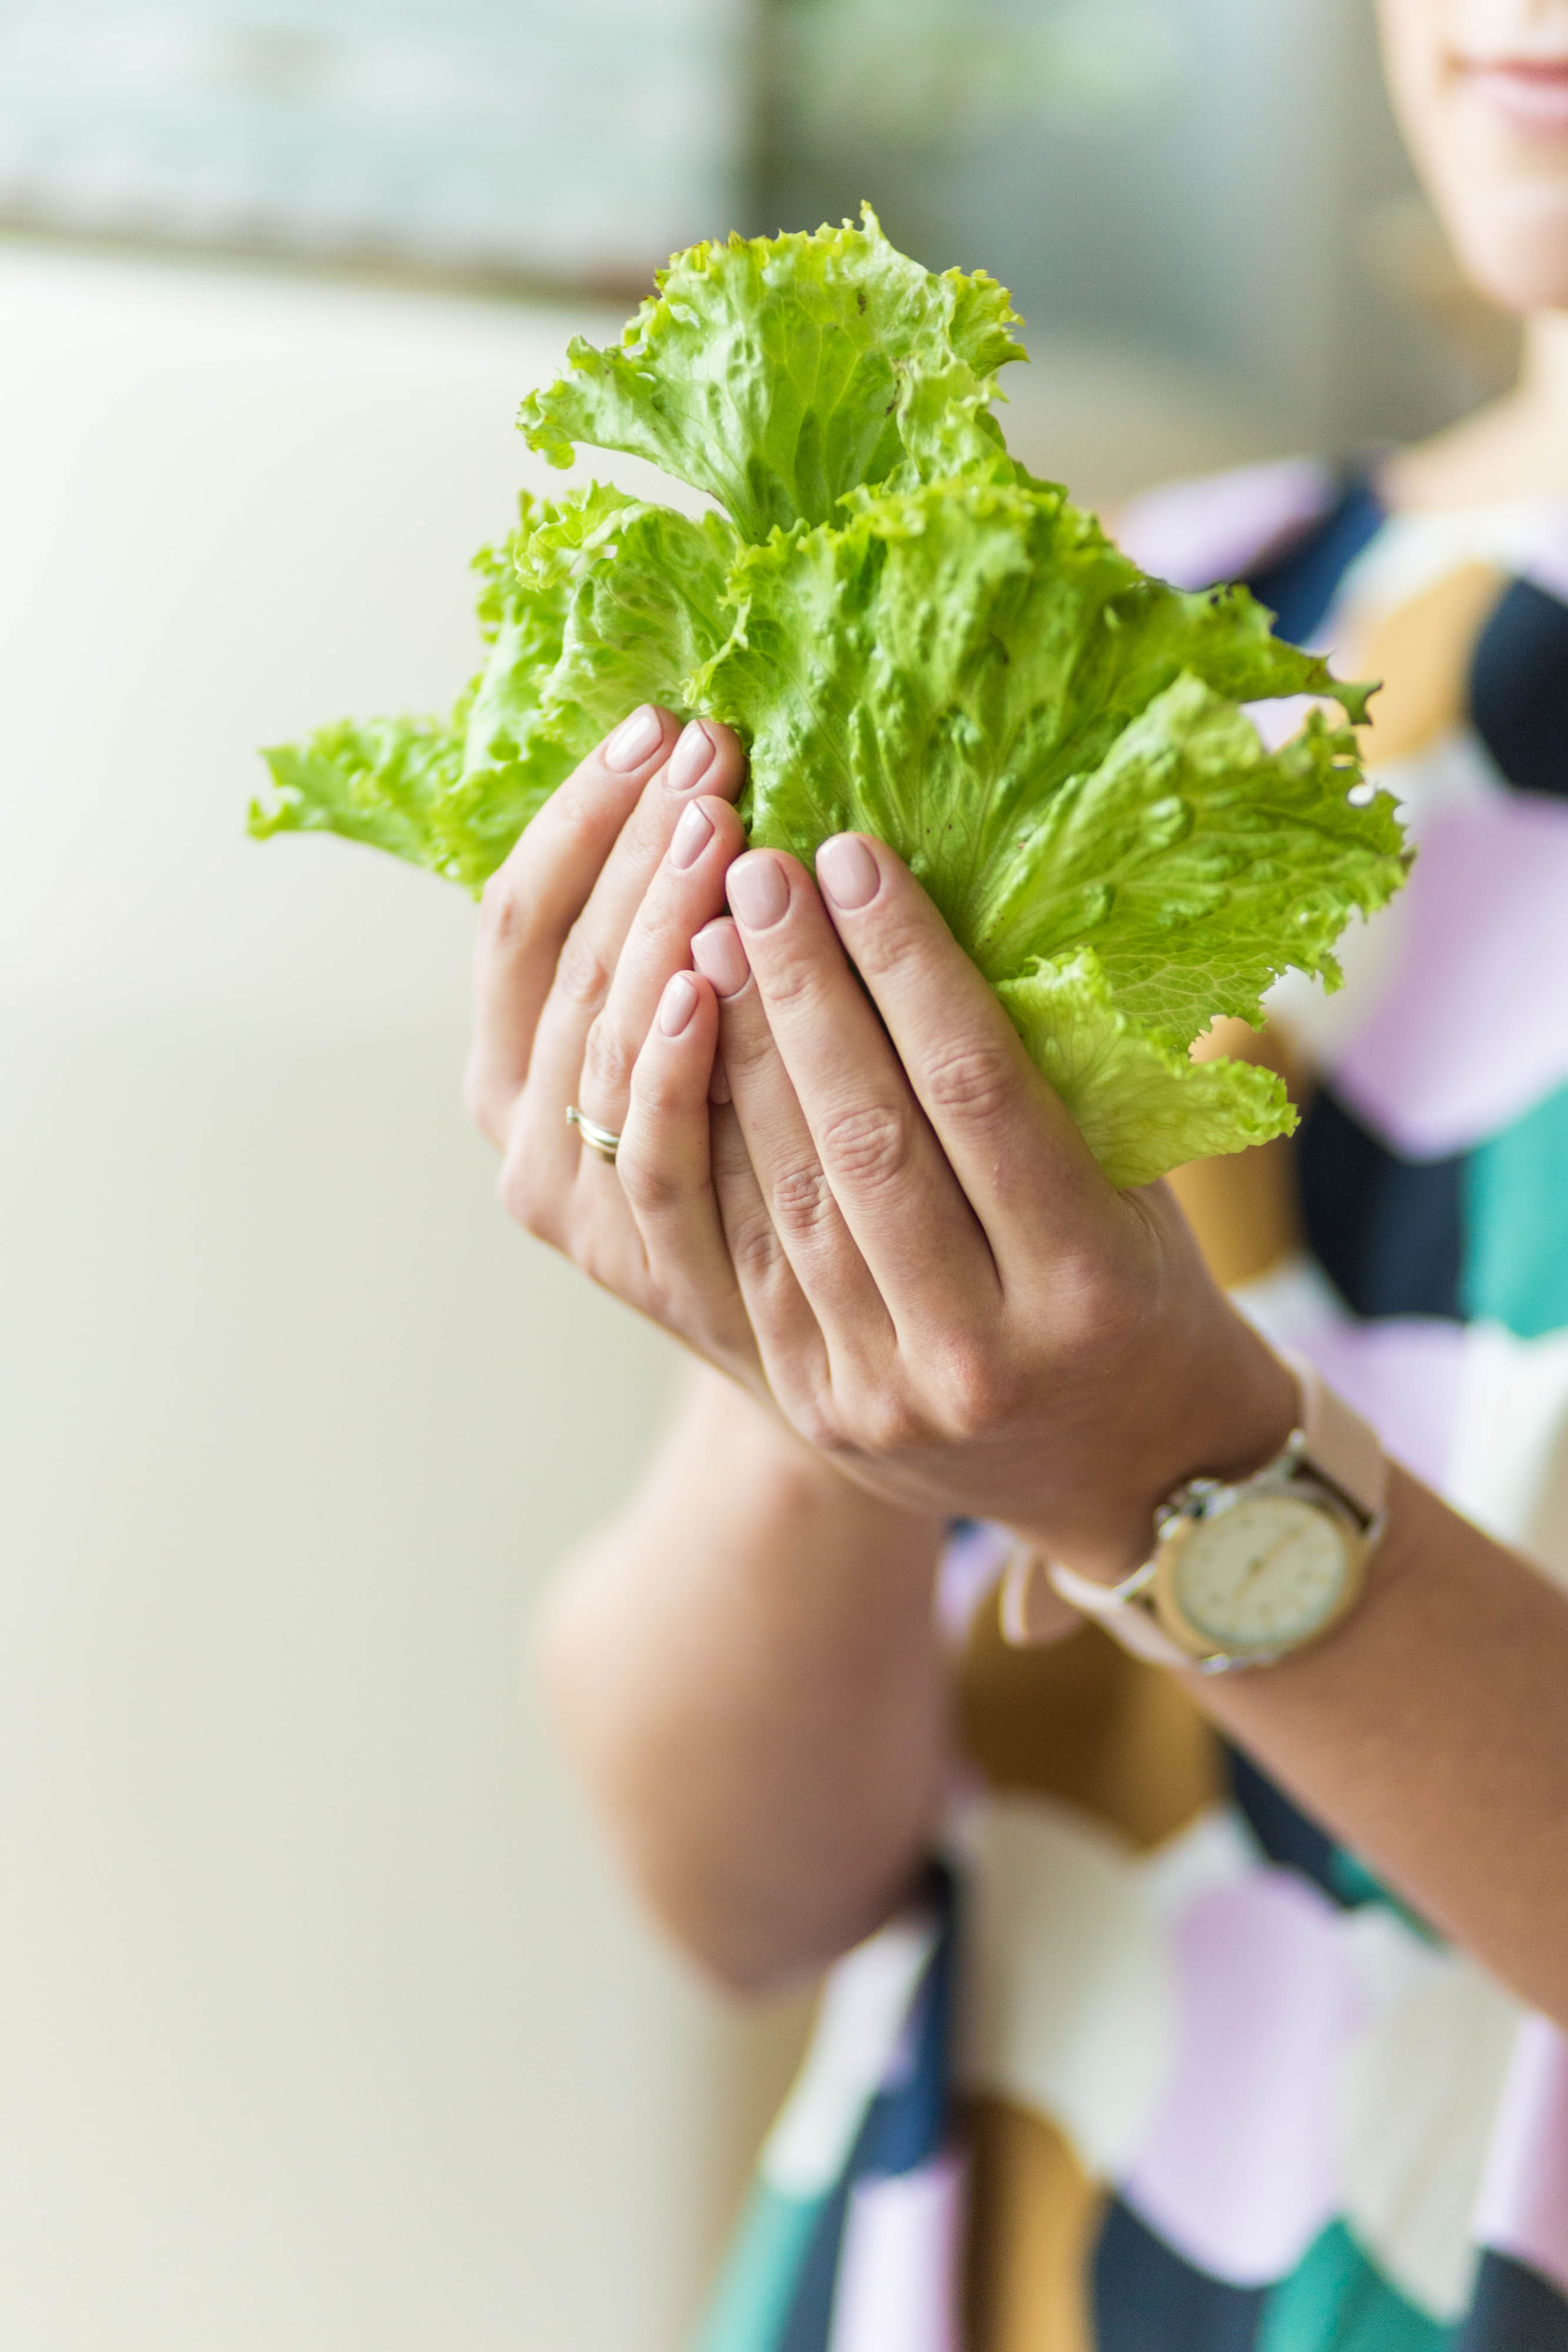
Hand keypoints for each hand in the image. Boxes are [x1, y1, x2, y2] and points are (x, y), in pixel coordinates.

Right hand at [463, 703, 764, 1391]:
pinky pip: (652, 1150)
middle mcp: (519, 1131)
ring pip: (599, 1041)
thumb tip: (719, 767)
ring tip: (715, 826)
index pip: (520, 914)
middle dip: (634, 844)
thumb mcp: (701, 1044)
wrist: (813, 1344)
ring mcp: (576, 1206)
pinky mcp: (648, 1268)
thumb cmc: (765, 1163)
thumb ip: (680, 943)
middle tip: (711, 754)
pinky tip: (707, 979)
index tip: (659, 722)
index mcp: (508, 1060)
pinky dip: (671, 1063)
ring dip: (653, 922)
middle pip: (564, 962)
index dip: (580, 814)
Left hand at [648, 832, 1296, 1578]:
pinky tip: (687, 1051)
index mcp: (1088, 1286)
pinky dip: (713, 1149)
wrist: (1138, 1483)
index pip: (976, 1092)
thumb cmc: (1145, 1295)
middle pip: (865, 1140)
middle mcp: (980, 1353)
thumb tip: (961, 913)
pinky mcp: (820, 1408)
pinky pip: (744, 1258)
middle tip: (754, 871)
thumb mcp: (1138, 1194)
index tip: (854, 858)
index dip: (906, 966)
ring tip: (705, 938)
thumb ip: (1060, 1086)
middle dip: (801, 993)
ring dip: (736, 1059)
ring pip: (787, 1196)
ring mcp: (885, 1395)